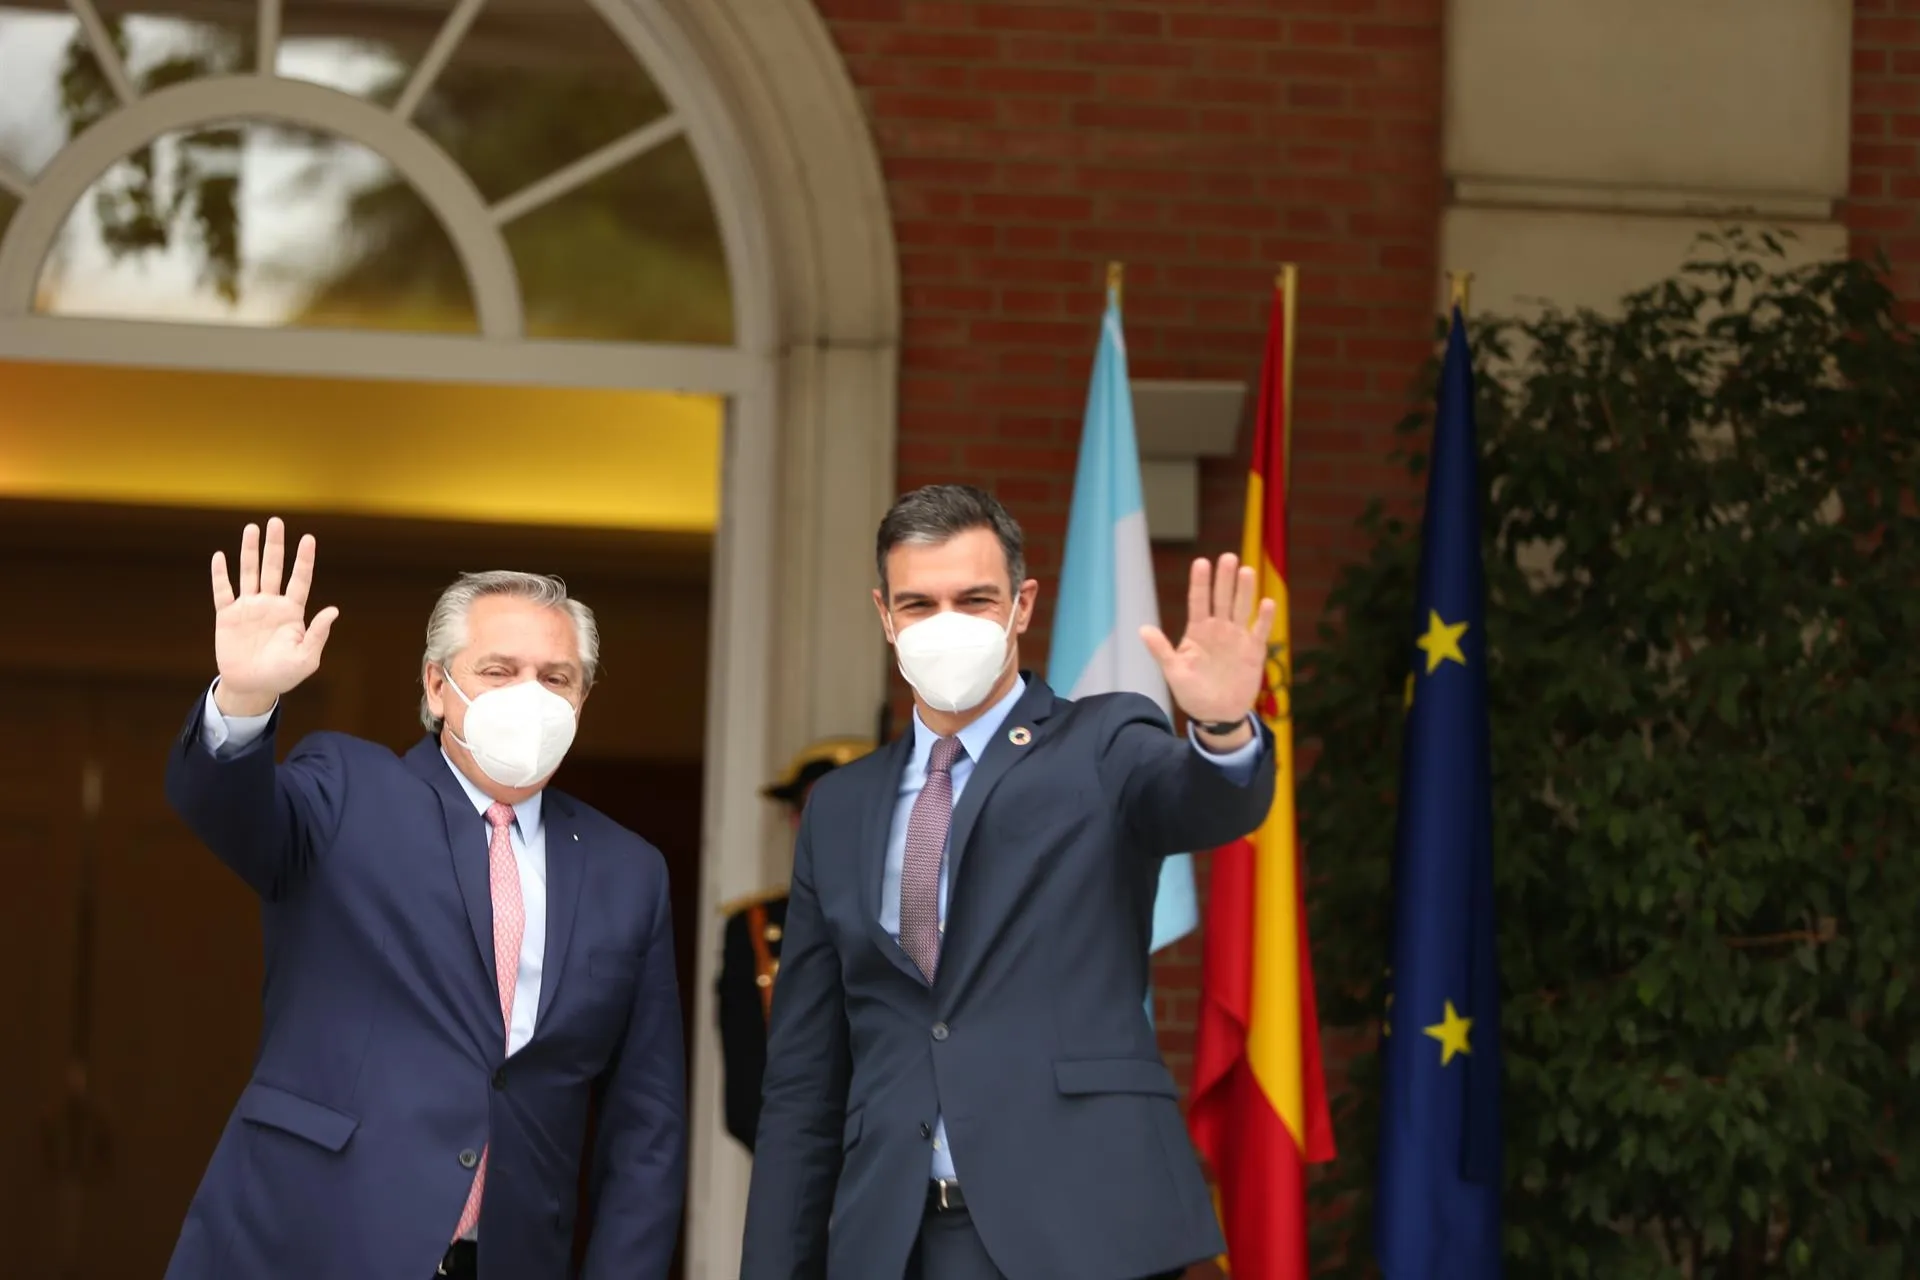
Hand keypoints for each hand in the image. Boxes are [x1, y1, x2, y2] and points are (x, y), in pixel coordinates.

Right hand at [210, 518, 338, 715]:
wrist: (252, 687)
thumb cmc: (284, 675)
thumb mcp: (306, 658)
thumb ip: (318, 634)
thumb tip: (333, 610)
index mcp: (292, 612)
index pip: (300, 579)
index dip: (304, 560)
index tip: (309, 538)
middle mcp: (271, 604)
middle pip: (273, 568)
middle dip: (275, 545)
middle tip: (276, 522)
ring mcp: (249, 608)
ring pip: (249, 573)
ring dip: (250, 551)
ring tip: (252, 528)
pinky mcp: (228, 616)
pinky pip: (223, 591)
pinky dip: (220, 574)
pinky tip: (221, 556)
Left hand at [1139, 554, 1276, 725]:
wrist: (1217, 714)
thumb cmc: (1192, 693)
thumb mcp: (1173, 672)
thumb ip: (1161, 650)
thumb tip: (1142, 629)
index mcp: (1197, 630)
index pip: (1198, 601)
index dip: (1200, 582)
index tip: (1201, 562)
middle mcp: (1218, 629)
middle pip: (1222, 598)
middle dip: (1224, 579)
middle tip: (1228, 557)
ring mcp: (1237, 637)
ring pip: (1242, 608)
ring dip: (1244, 591)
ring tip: (1246, 571)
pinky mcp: (1254, 650)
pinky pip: (1260, 630)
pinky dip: (1264, 617)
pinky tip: (1267, 602)